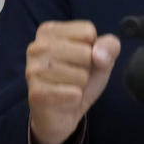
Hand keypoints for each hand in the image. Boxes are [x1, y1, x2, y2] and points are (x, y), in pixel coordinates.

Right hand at [25, 20, 120, 143]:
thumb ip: (109, 46)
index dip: (93, 48)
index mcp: (49, 31)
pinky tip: (64, 99)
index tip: (79, 57)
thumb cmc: (79, 78)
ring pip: (80, 74)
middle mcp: (37, 46)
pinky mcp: (36, 92)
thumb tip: (98, 54)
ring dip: (81, 84)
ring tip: (68, 86)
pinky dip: (75, 98)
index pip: (88, 31)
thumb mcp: (102, 57)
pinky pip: (74, 93)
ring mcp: (34, 69)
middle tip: (73, 74)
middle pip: (85, 52)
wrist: (62, 113)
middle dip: (87, 67)